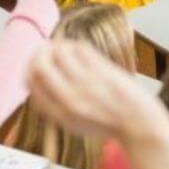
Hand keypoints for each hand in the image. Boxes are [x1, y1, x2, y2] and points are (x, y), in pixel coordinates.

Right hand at [27, 40, 168, 146]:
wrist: (138, 124)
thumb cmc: (108, 123)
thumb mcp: (73, 125)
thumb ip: (53, 107)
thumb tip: (37, 82)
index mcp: (60, 113)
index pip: (32, 84)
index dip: (29, 70)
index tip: (35, 65)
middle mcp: (70, 99)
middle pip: (40, 66)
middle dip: (38, 54)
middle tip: (44, 51)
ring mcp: (87, 84)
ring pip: (58, 52)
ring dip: (56, 45)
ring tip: (61, 47)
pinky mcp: (102, 72)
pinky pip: (80, 48)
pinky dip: (73, 44)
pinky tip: (75, 47)